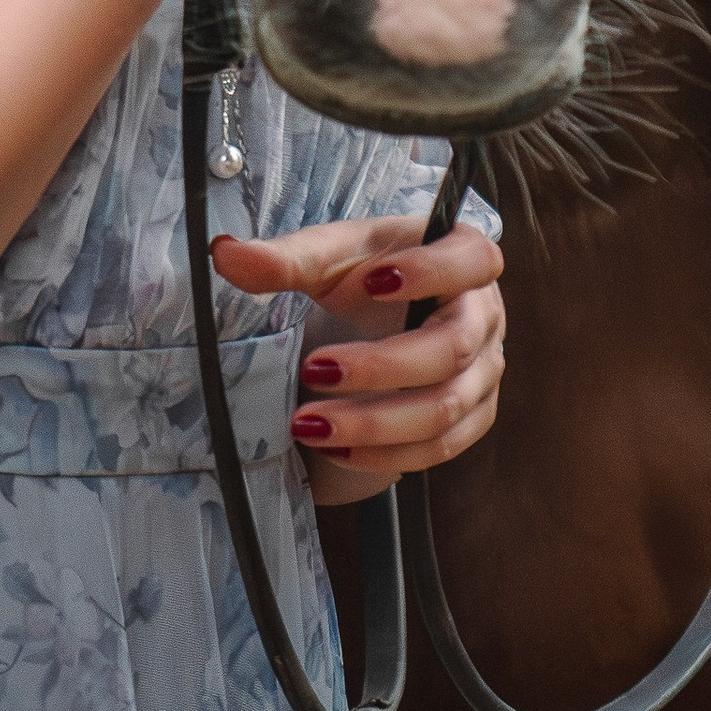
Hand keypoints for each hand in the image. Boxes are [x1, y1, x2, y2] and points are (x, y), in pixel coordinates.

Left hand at [208, 205, 505, 504]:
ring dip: (374, 424)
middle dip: (381, 367)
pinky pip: (438, 448)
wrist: (380, 318)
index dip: (430, 272)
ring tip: (308, 425)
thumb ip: (285, 258)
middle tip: (314, 370)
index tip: (371, 281)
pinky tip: (334, 450)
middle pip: (452, 348)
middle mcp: (484, 317)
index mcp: (464, 258)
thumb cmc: (363, 275)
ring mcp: (483, 373)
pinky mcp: (470, 418)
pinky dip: (385, 454)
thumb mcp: (329, 258)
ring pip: (444, 410)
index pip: (473, 259)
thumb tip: (226, 255)